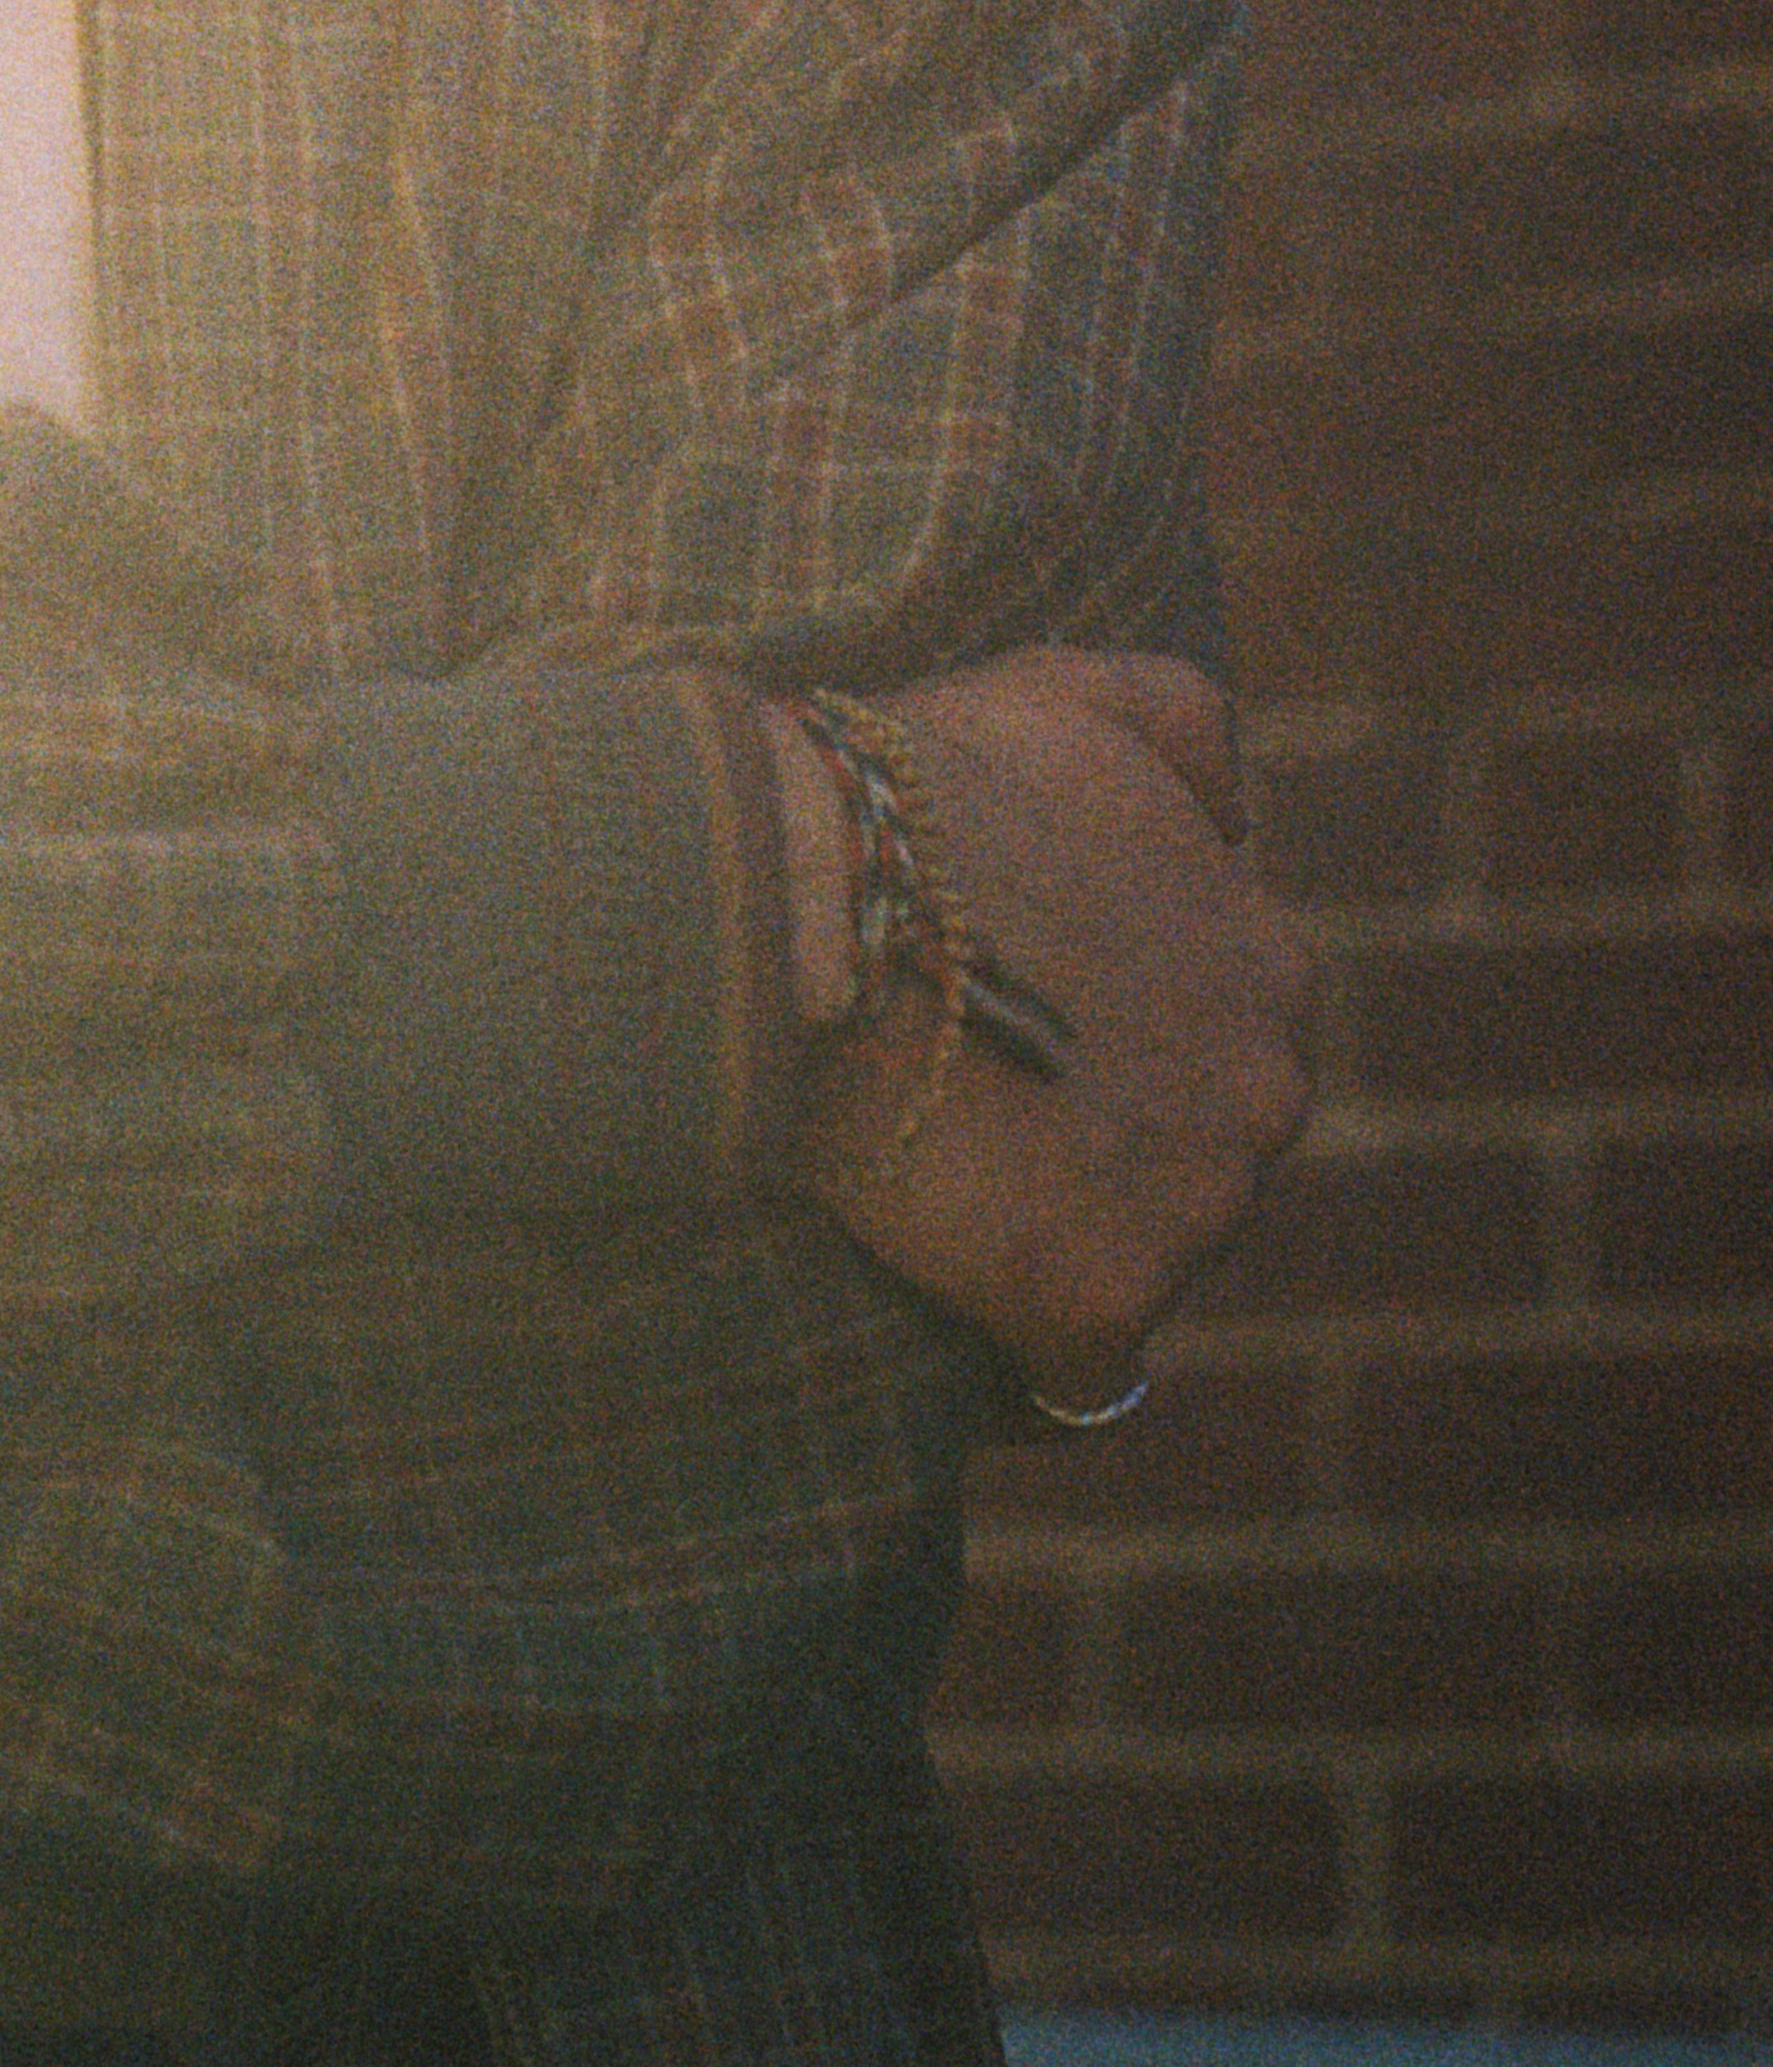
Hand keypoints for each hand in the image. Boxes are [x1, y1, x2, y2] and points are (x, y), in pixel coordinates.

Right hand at [781, 651, 1312, 1406]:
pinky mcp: (1102, 1297)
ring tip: (944, 1188)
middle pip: (1194, 1158)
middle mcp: (1264, 1091)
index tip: (1021, 1027)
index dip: (1114, 1035)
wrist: (802, 898)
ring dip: (1063, 1237)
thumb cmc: (918, 790)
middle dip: (1104, 1144)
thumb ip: (1186, 726)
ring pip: (1143, 1257)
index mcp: (1265, 962)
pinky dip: (1022, 1343)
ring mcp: (1193, 1204)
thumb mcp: (1073, 696)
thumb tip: (1237, 812)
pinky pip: (1078, 1370)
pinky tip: (949, 1292)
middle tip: (975, 1111)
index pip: (1216, 1039)